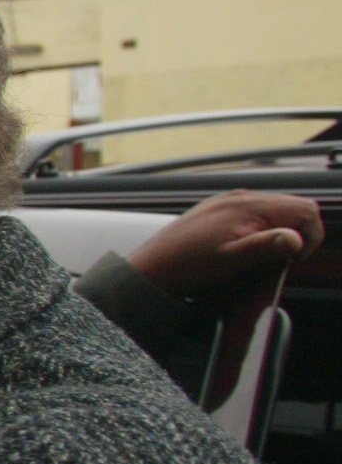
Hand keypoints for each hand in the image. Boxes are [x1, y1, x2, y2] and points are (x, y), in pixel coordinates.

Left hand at [128, 190, 323, 318]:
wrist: (153, 267)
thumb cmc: (188, 264)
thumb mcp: (231, 259)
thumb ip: (266, 246)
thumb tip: (296, 239)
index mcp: (248, 205)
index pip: (305, 209)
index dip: (311, 235)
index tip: (294, 258)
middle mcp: (241, 196)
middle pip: (293, 208)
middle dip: (296, 234)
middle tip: (279, 259)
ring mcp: (230, 201)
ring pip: (275, 212)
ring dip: (278, 233)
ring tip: (261, 256)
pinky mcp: (222, 210)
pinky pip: (256, 215)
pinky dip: (261, 231)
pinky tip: (246, 248)